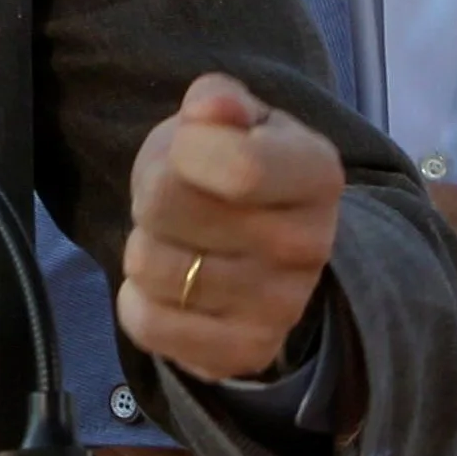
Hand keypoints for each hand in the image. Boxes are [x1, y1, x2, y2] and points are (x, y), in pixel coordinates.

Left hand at [120, 74, 344, 383]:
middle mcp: (311, 246)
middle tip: (177, 196)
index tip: (187, 147)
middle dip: (152, 192)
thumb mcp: (230, 118)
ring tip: (179, 240)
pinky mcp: (244, 354)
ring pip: (147, 265)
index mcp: (317, 173)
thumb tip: (210, 107)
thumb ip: (218, 101)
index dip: (185, 148)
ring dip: (145, 244)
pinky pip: (145, 323)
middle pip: (166, 207)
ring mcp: (281, 309)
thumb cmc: (234, 164)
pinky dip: (139, 298)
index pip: (239, 168)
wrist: (266, 243)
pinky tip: (172, 286)